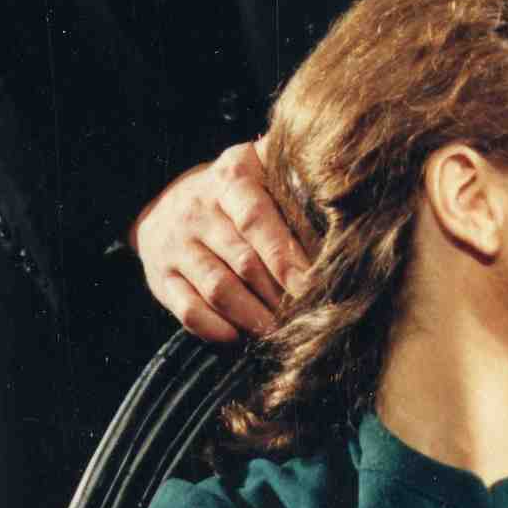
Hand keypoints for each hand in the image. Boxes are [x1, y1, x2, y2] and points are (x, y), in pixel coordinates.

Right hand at [128, 141, 313, 342]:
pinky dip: (215, 329)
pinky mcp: (161, 277)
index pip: (256, 220)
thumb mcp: (259, 170)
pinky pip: (188, 311)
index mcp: (230, 176)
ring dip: (254, 317)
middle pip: (244, 262)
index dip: (285, 257)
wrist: (165, 205)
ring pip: (219, 289)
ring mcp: (176, 244)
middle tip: (306, 317)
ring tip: (281, 332)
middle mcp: (198, 208)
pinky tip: (239, 337)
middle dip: (278, 295)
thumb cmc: (234, 193)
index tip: (312, 286)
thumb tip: (346, 194)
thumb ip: (295, 177)